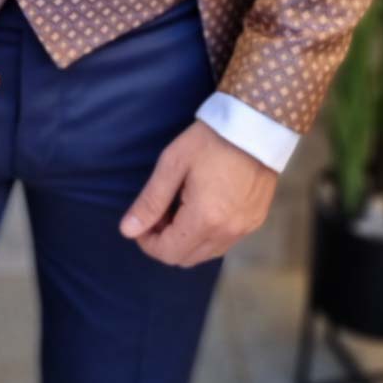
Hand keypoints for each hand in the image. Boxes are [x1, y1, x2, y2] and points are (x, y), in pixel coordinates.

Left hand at [120, 121, 276, 266]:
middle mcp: (228, 232)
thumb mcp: (172, 165)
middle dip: (165, 242)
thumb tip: (127, 231)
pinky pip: (224, 242)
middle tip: (160, 212)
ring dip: (186, 240)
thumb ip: (150, 202)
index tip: (141, 222)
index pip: (168, 252)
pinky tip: (203, 207)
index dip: (148, 243)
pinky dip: (207, 234)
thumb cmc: (210, 141)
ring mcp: (245, 228)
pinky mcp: (256, 220)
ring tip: (181, 207)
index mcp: (205, 219)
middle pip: (186, 258)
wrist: (256, 124)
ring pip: (206, 253)